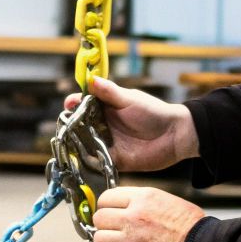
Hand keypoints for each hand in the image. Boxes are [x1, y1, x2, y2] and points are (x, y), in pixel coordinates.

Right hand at [64, 76, 197, 172]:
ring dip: (76, 144)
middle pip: (79, 125)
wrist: (175, 135)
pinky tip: (83, 158)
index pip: (83, 104)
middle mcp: (104, 124)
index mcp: (106, 107)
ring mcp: (108, 142)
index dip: (74, 104)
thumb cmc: (155, 112)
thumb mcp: (130, 99)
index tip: (69, 105)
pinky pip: (97, 161)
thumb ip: (109, 92)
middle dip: (70, 127)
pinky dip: (89, 161)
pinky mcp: (114, 159)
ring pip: (85, 144)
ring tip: (69, 144)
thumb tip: (89, 80)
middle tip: (65, 127)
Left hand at [91, 186, 204, 241]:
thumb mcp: (169, 202)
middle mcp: (134, 216)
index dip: (106, 208)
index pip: (107, 197)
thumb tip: (128, 208)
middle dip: (104, 228)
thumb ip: (145, 204)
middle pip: (99, 218)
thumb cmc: (194, 229)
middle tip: (115, 235)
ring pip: (99, 240)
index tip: (112, 217)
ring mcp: (133, 240)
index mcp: (144, 198)